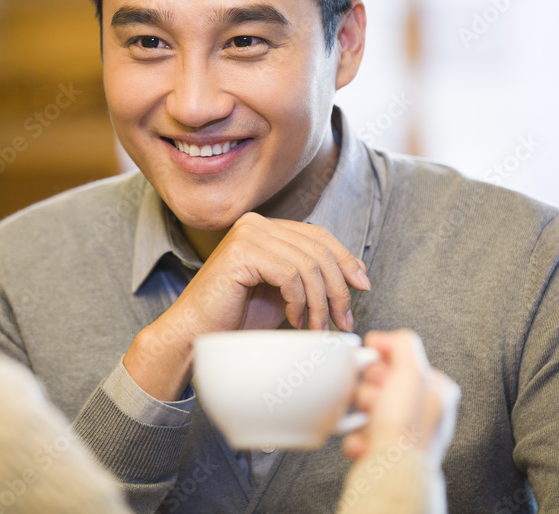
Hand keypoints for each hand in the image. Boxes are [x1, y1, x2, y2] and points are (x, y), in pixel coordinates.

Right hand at [124, 213, 369, 399]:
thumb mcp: (284, 293)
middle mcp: (257, 224)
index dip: (346, 259)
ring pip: (308, 264)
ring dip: (320, 302)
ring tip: (316, 328)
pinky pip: (290, 275)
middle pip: (318, 249)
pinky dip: (299, 302)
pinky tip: (294, 320)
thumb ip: (310, 278)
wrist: (196, 334)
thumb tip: (356, 275)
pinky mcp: (242, 252)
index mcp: (266, 228)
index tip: (363, 285)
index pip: (319, 235)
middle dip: (338, 288)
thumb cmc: (236, 318)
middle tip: (344, 320)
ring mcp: (248, 235)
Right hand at [342, 330, 459, 465]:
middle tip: (373, 400)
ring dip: (360, 414)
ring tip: (368, 422)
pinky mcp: (386, 451)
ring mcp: (405, 433)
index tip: (377, 370)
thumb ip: (401, 343)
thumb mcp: (410, 371)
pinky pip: (360, 433)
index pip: (403, 361)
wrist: (390, 472)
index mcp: (438, 391)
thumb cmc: (406, 429)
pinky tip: (364, 440)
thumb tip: (383, 339)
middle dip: (370, 390)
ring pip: (369, 409)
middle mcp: (425, 413)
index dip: (383, 363)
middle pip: (383, 384)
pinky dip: (356, 436)